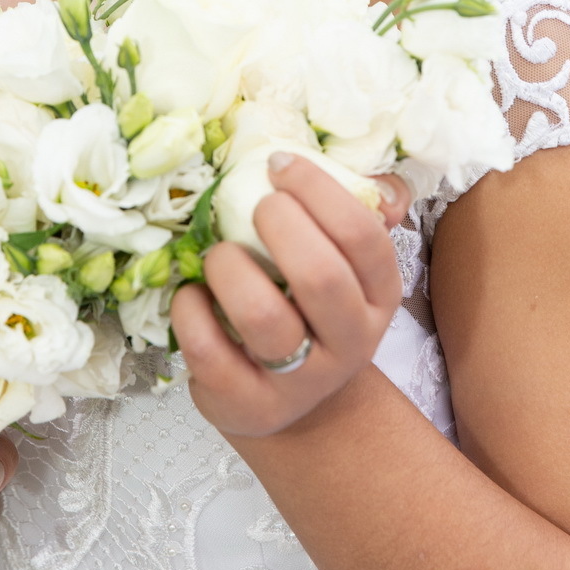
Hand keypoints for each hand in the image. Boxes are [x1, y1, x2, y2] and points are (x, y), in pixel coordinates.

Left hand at [171, 154, 407, 438]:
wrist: (291, 402)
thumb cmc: (310, 311)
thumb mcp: (345, 267)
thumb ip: (363, 213)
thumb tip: (379, 185)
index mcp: (378, 295)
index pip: (363, 238)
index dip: (318, 191)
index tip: (279, 165)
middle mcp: (350, 342)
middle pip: (320, 277)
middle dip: (279, 225)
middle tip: (256, 207)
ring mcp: (300, 380)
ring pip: (262, 316)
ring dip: (229, 267)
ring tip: (220, 255)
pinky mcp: (248, 404)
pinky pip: (210, 350)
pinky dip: (190, 309)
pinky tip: (193, 294)